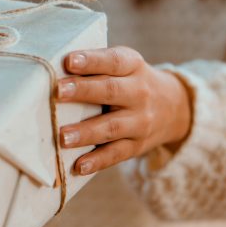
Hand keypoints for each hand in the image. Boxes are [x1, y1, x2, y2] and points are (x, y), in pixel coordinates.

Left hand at [56, 47, 191, 175]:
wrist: (173, 106)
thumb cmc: (130, 81)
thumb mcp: (124, 65)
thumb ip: (96, 66)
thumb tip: (51, 70)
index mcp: (132, 65)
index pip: (113, 61)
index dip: (91, 60)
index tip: (69, 61)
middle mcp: (139, 92)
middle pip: (110, 91)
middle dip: (83, 91)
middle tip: (58, 92)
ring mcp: (140, 121)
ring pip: (112, 126)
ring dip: (86, 132)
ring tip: (63, 137)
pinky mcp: (137, 145)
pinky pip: (116, 154)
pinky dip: (97, 161)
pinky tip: (79, 166)